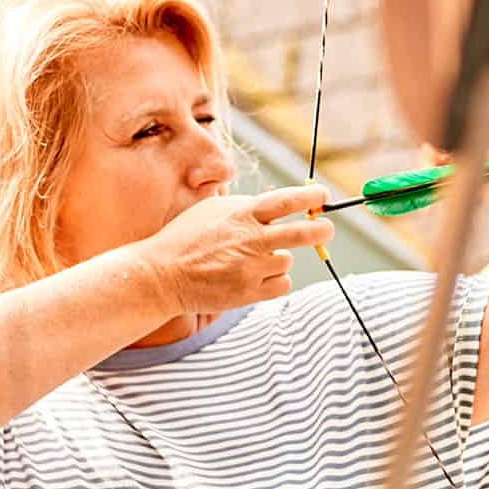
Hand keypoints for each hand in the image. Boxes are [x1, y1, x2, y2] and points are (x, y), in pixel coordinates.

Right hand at [143, 186, 335, 314]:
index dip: (310, 196)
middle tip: (326, 228)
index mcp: (241, 215)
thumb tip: (280, 207)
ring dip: (278, 258)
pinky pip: (282, 284)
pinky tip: (256, 276)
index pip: (286, 201)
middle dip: (322, 229)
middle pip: (302, 233)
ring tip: (252, 259)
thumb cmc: (186, 238)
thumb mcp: (213, 210)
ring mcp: (251, 268)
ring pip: (288, 261)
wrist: (162, 275)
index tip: (322, 195)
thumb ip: (246, 207)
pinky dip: (275, 280)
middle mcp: (250, 240)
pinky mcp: (249, 293)